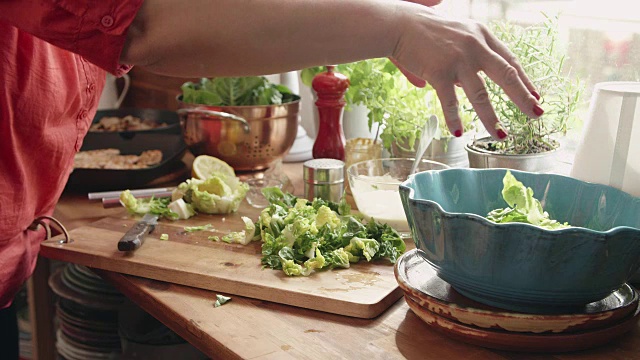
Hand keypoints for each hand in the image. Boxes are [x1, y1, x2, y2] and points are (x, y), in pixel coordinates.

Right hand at [389, 3, 541, 139]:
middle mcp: (475, 46)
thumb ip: (463, 58)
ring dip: (492, 118)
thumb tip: (455, 86)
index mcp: (482, 35)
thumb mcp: (455, 35)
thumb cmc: (425, 31)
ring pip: (481, 95)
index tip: (536, 95)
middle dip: (523, 98)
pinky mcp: (439, 72)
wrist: (401, 24)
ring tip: (501, 134)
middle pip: (507, 75)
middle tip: (537, 114)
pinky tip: (458, 132)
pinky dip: (454, 119)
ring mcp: (458, 60)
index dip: (525, 80)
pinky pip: (451, 102)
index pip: (510, 60)